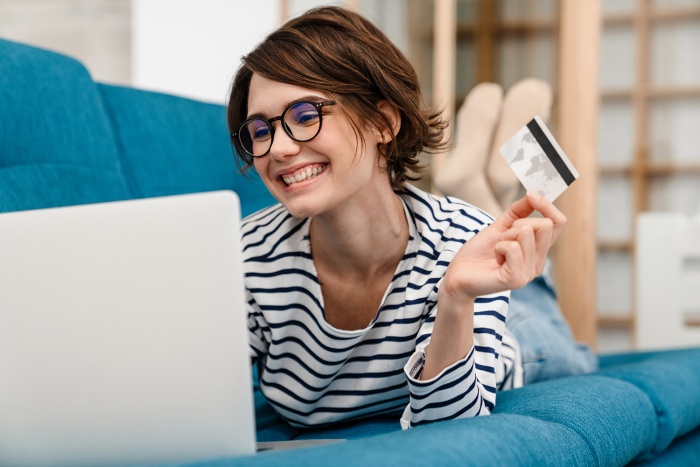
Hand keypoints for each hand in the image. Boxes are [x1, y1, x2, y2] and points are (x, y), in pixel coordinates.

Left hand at [440, 191, 565, 304]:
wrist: (459, 276)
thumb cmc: (479, 253)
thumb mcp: (500, 227)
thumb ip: (518, 212)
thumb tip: (534, 194)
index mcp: (537, 250)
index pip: (558, 223)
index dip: (547, 205)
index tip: (531, 195)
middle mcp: (538, 263)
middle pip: (544, 224)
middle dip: (518, 223)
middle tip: (502, 238)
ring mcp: (529, 273)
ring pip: (525, 233)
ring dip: (504, 236)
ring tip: (497, 250)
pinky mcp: (516, 279)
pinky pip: (513, 247)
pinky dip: (499, 247)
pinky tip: (495, 258)